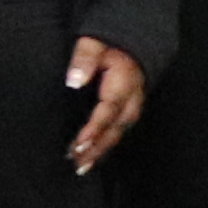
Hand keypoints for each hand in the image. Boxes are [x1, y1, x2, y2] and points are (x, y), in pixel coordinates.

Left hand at [64, 40, 147, 168]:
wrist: (133, 42)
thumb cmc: (110, 44)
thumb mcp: (94, 43)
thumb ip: (85, 58)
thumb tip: (74, 81)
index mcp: (123, 83)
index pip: (108, 110)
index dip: (94, 129)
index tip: (79, 143)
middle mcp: (132, 98)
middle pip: (116, 128)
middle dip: (97, 148)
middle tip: (78, 163)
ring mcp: (133, 105)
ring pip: (119, 133)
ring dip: (101, 151)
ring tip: (82, 166)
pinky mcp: (130, 109)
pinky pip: (119, 130)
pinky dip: (106, 144)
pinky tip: (93, 154)